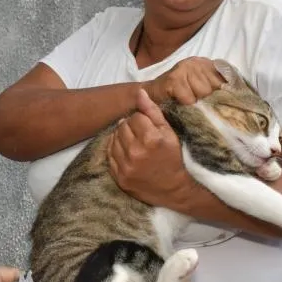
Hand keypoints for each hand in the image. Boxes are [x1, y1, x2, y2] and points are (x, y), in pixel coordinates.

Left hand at [108, 89, 195, 208]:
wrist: (172, 189)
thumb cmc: (172, 158)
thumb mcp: (168, 133)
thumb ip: (153, 111)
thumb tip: (139, 92)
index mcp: (151, 139)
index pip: (135, 117)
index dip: (142, 119)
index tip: (148, 127)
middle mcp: (136, 152)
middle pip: (122, 126)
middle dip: (131, 127)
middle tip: (140, 135)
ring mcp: (125, 166)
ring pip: (114, 138)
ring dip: (122, 137)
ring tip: (134, 143)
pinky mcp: (118, 176)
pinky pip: (109, 154)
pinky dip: (116, 150)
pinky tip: (127, 152)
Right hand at [143, 57, 224, 104]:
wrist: (150, 95)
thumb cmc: (177, 96)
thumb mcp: (201, 90)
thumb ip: (217, 90)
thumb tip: (238, 103)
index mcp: (207, 64)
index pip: (228, 79)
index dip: (227, 96)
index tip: (224, 107)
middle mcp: (197, 62)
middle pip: (216, 88)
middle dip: (211, 102)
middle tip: (200, 108)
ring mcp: (185, 68)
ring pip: (204, 94)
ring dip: (198, 106)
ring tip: (189, 106)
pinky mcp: (174, 78)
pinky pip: (190, 99)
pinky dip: (186, 107)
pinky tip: (180, 106)